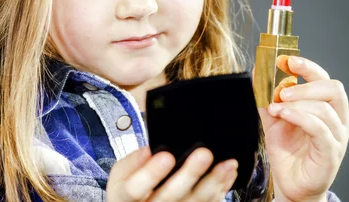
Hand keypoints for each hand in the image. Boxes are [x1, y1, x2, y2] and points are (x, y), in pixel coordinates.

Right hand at [106, 146, 237, 201]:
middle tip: (204, 153)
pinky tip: (227, 175)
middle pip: (170, 197)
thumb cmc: (131, 189)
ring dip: (213, 183)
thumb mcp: (121, 174)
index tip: (166, 156)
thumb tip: (150, 152)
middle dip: (189, 174)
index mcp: (125, 198)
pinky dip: (220, 190)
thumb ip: (132, 162)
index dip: (151, 174)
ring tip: (227, 163)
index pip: (135, 189)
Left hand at [256, 55, 348, 201]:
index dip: (307, 66)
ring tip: (276, 106)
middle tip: (282, 88)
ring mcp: (336, 136)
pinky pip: (320, 130)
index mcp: (325, 106)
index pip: (324, 78)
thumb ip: (266, 95)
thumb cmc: (287, 150)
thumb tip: (258, 70)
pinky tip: (283, 115)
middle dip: (306, 83)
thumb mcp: (273, 117)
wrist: (289, 182)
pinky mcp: (331, 153)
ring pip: (325, 109)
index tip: (286, 60)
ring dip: (297, 103)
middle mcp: (337, 119)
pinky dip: (300, 118)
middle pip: (333, 88)